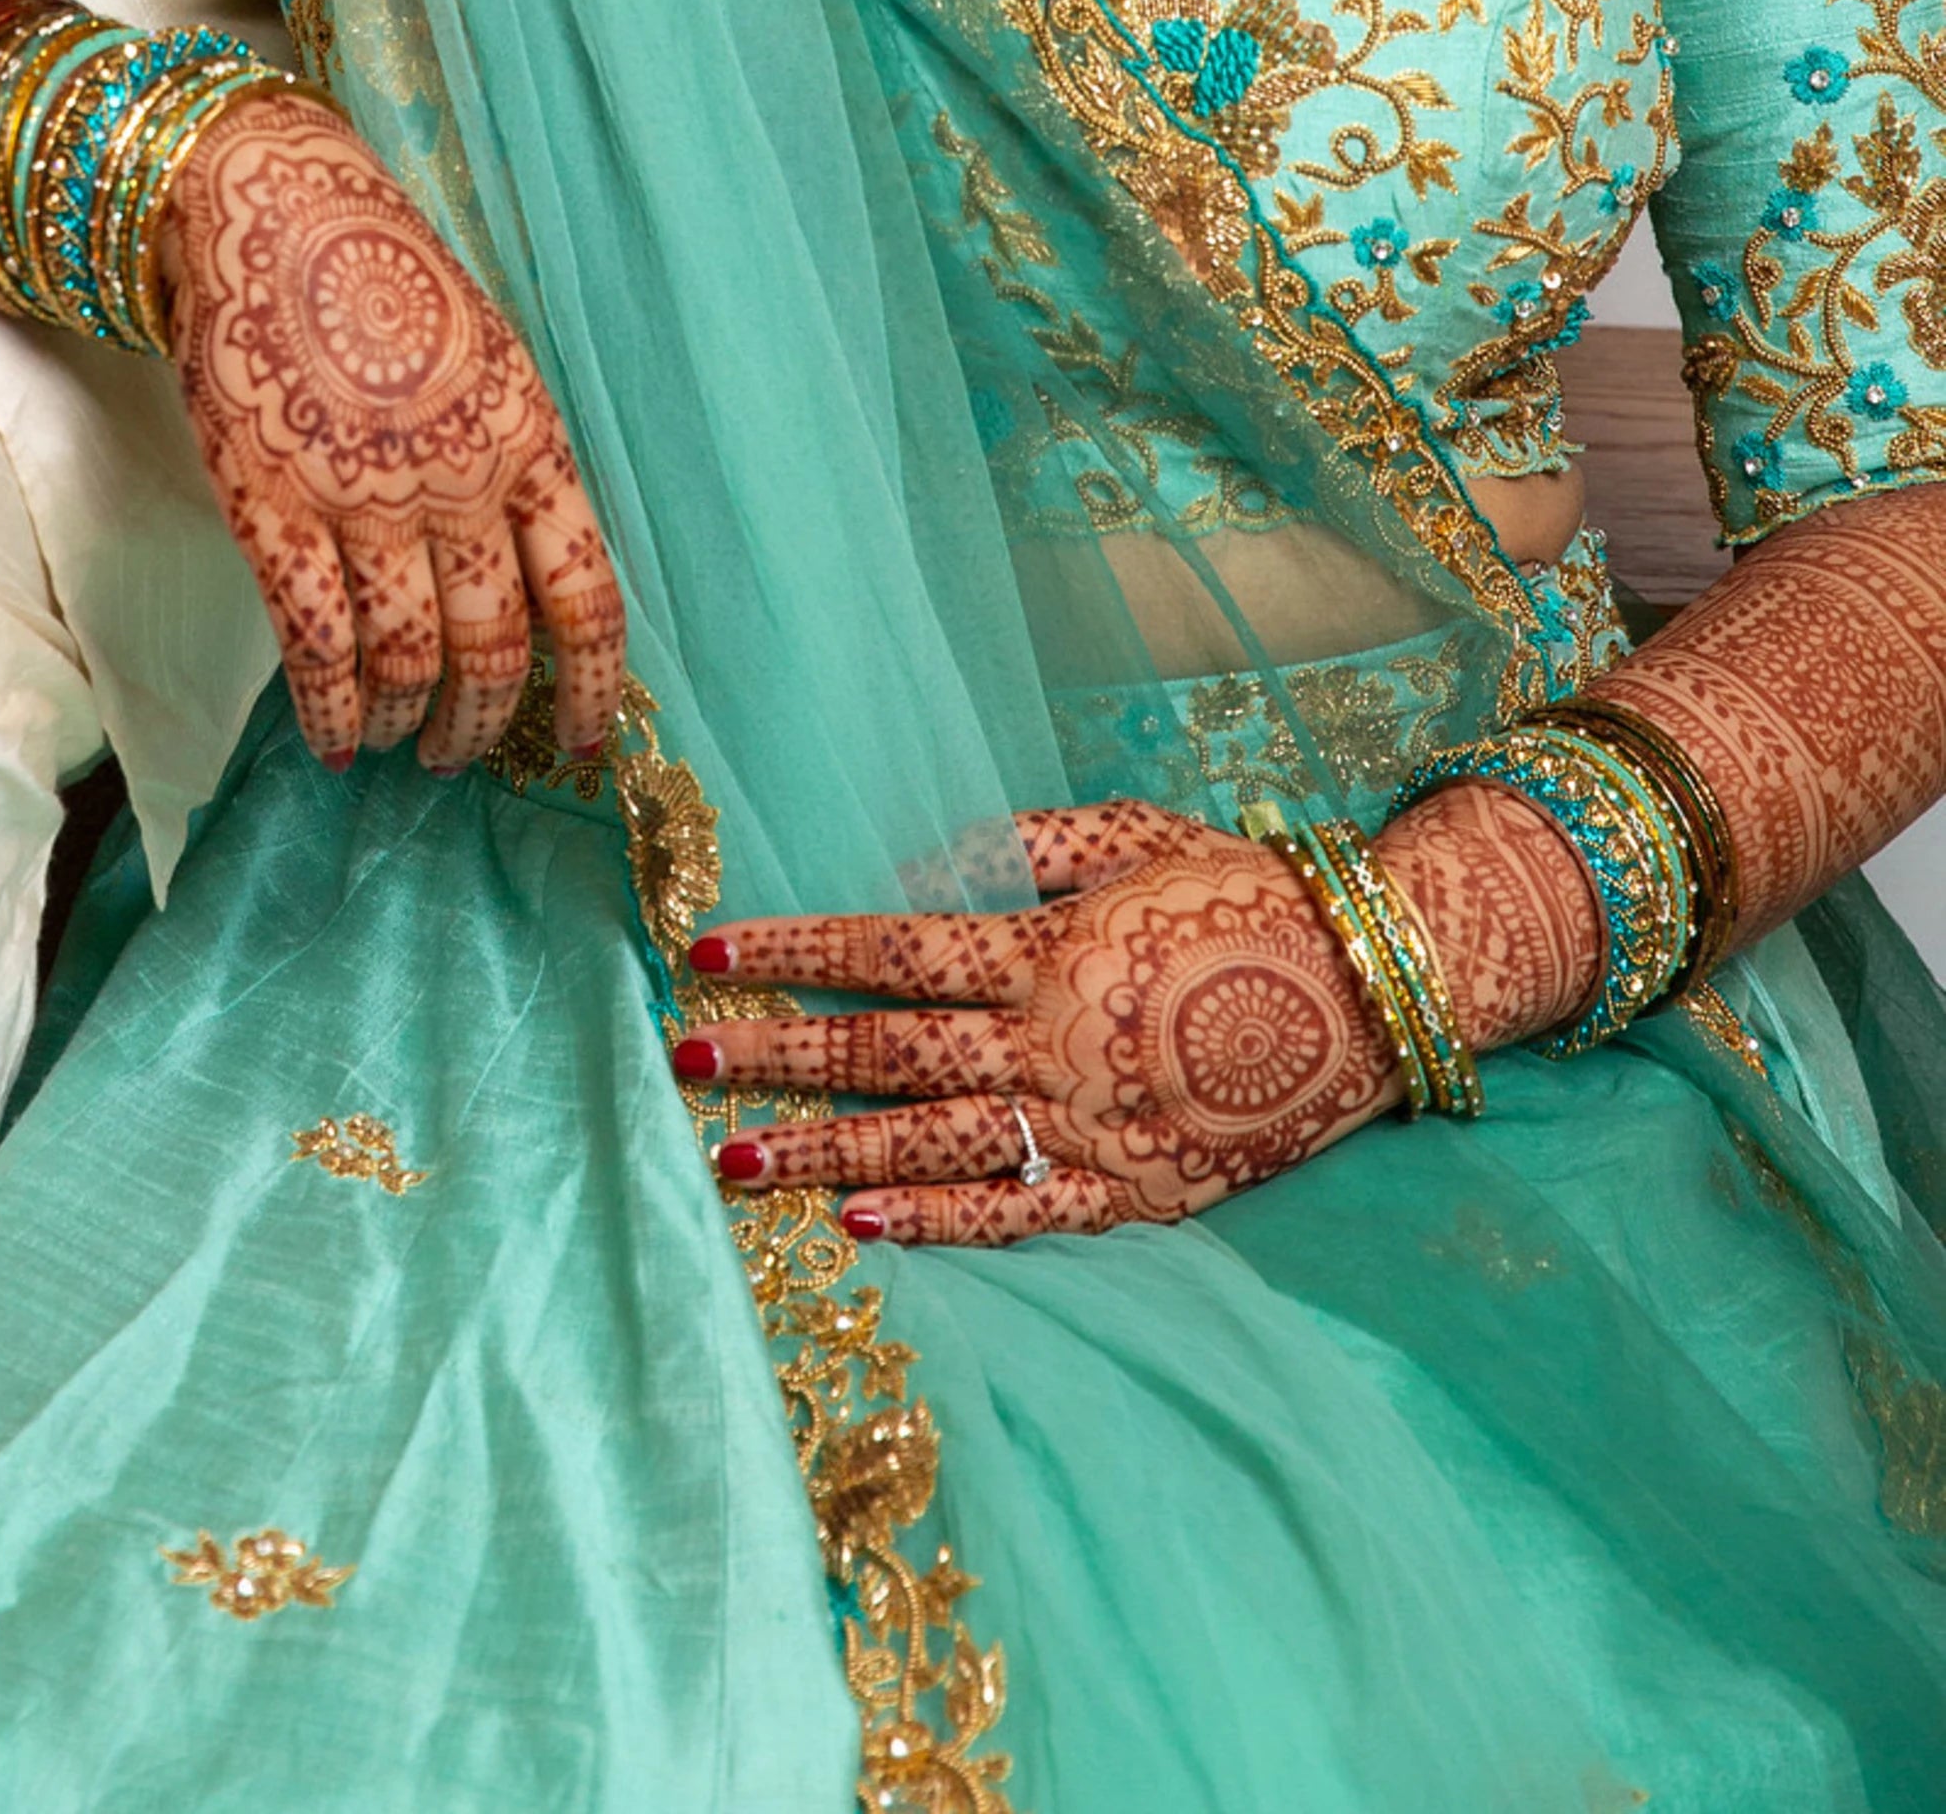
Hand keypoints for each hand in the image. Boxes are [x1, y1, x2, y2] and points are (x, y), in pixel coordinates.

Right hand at [154, 100, 623, 778]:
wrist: (276, 214)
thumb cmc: (389, 286)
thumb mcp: (491, 363)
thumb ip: (515, 469)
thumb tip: (535, 587)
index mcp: (528, 442)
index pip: (587, 599)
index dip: (589, 690)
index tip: (581, 748)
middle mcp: (458, 482)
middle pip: (493, 649)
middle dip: (481, 722)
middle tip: (459, 750)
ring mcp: (364, 499)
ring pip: (405, 659)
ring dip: (403, 720)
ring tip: (393, 739)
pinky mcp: (274, 509)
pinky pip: (315, 643)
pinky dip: (328, 708)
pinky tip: (331, 735)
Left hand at [674, 800, 1400, 1239]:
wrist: (1374, 987)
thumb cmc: (1247, 892)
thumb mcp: (1135, 835)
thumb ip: (1025, 845)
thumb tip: (919, 865)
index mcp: (1047, 947)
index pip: (890, 949)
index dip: (795, 949)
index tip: (710, 951)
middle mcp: (1052, 1040)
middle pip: (887, 1051)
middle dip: (777, 1054)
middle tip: (684, 1058)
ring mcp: (1089, 1125)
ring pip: (930, 1141)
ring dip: (823, 1149)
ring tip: (732, 1157)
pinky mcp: (1131, 1192)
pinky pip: (1019, 1212)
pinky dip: (938, 1220)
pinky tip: (861, 1222)